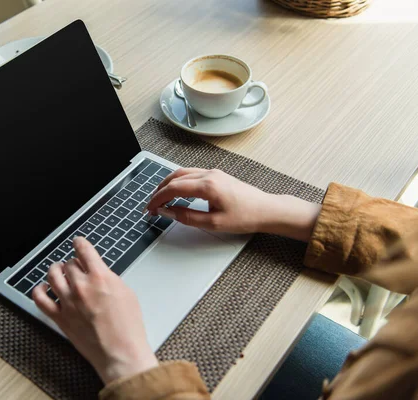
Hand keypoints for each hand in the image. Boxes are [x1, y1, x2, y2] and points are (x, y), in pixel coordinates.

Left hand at [32, 237, 157, 383]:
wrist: (121, 352)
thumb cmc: (128, 327)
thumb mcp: (126, 292)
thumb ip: (109, 278)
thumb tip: (98, 273)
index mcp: (100, 277)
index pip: (84, 250)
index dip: (80, 243)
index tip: (78, 242)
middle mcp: (81, 286)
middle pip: (69, 264)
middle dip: (73, 263)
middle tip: (75, 266)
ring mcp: (68, 302)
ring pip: (53, 276)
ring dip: (55, 270)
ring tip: (57, 270)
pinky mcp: (60, 317)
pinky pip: (40, 299)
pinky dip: (39, 290)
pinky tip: (43, 288)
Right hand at [145, 168, 321, 241]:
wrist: (267, 210)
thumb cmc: (246, 216)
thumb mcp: (214, 223)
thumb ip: (187, 217)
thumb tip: (169, 212)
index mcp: (207, 186)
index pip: (173, 188)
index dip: (158, 199)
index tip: (150, 209)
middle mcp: (208, 174)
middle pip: (175, 177)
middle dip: (159, 191)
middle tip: (151, 204)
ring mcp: (213, 173)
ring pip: (182, 173)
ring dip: (168, 184)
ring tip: (160, 198)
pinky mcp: (216, 175)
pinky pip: (191, 174)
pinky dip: (178, 181)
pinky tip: (176, 191)